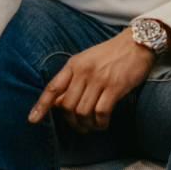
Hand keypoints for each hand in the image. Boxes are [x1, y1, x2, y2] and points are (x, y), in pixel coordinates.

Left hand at [28, 28, 154, 132]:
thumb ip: (73, 80)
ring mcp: (99, 79)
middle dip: (72, 121)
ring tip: (92, 126)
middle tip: (80, 125)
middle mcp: (84, 71)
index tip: (32, 119)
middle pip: (68, 106)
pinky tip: (103, 124)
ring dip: (87, 124)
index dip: (41, 105)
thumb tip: (58, 104)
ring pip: (83, 111)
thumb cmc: (111, 55)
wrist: (137, 43)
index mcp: (74, 64)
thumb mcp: (87, 61)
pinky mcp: (114, 87)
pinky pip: (101, 112)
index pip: (53, 88)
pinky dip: (100, 123)